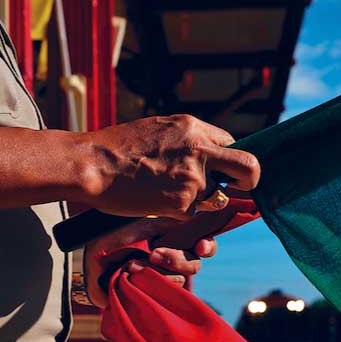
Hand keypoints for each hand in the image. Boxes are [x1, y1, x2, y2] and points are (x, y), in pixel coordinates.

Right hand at [77, 115, 259, 218]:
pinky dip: (176, 212)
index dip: (227, 160)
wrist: (92, 164)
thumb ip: (186, 139)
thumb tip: (202, 152)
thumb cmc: (116, 147)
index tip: (222, 170)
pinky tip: (153, 201)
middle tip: (237, 188)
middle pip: (249, 167)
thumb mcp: (158, 128)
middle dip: (248, 180)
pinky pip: (191, 213)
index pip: (232, 143)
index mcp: (193, 128)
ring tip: (165, 192)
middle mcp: (199, 150)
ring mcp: (193, 178)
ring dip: (199, 200)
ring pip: (215, 197)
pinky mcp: (182, 203)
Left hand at [83, 217, 219, 306]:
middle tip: (154, 254)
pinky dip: (149, 286)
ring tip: (132, 265)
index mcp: (175, 240)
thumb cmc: (113, 234)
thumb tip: (196, 224)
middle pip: (194, 265)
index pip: (203, 244)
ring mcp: (161, 280)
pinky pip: (162, 298)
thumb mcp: (139, 224)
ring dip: (157, 273)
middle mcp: (172, 260)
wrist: (86, 254)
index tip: (201, 246)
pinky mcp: (150, 297)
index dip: (207, 246)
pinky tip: (134, 275)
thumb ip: (168, 225)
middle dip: (176, 260)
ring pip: (178, 282)